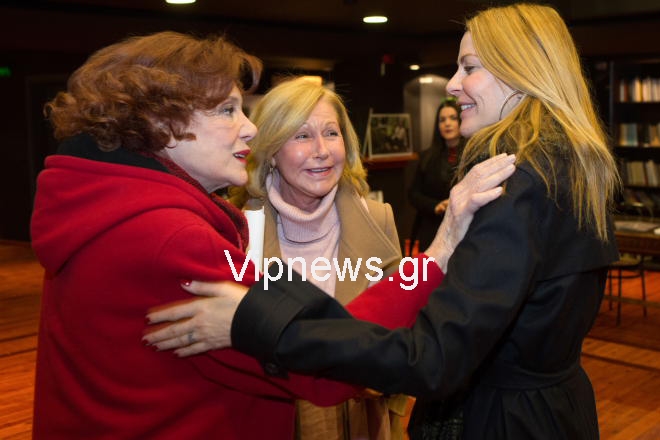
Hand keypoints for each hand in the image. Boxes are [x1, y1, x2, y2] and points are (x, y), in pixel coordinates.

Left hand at [142, 281, 248, 356]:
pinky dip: (184, 352)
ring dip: (166, 344)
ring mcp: (206, 335)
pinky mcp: (214, 344)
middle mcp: (200, 323)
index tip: (146, 318)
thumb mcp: (222, 287)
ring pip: (181, 342)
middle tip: (144, 339)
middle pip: (174, 330)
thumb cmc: (241, 300)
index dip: (160, 316)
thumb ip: (201, 286)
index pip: (175, 312)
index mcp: (200, 307)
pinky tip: (176, 354)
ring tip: (154, 346)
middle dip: (158, 334)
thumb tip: (183, 283)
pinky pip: (195, 350)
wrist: (258, 320)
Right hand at [425, 153, 515, 270]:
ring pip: (480, 183)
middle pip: (479, 173)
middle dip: (497, 164)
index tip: (505, 157)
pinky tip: (500, 191)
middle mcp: (458, 193)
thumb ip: (477, 197)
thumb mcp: (468, 208)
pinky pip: (476, 200)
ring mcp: (459, 202)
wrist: (445, 245)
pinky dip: (488, 195)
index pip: (476, 170)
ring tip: (511, 169)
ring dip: (497, 175)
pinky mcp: (462, 214)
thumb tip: (495, 188)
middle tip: (513, 158)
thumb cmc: (460, 229)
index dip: (491, 162)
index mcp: (459, 190)